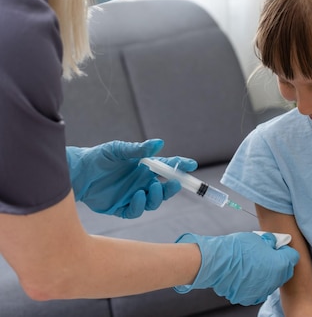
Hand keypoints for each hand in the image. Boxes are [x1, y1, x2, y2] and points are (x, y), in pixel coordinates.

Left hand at [66, 139, 196, 217]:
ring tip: (150, 189)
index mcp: (145, 167)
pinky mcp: (121, 208)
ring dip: (156, 197)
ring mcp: (133, 196)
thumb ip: (138, 149)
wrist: (77, 173)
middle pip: (164, 189)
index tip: (191, 165)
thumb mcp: (118, 149)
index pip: (167, 167)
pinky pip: (136, 210)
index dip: (180, 166)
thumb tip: (159, 143)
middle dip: (172, 188)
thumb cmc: (99, 157)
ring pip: (153, 202)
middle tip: (174, 183)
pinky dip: (140, 205)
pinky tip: (137, 196)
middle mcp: (142, 182)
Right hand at [174, 232, 299, 304]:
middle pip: (284, 271)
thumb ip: (270, 243)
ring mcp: (262, 290)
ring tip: (254, 264)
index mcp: (280, 264)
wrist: (218, 262)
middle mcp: (275, 280)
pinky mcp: (250, 297)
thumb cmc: (237, 248)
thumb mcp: (259, 238)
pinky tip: (246, 274)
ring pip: (271, 282)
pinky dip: (255, 283)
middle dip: (279, 263)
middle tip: (268, 255)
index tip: (280, 247)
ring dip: (267, 274)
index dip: (286, 250)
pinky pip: (258, 289)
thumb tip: (272, 243)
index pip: (293, 257)